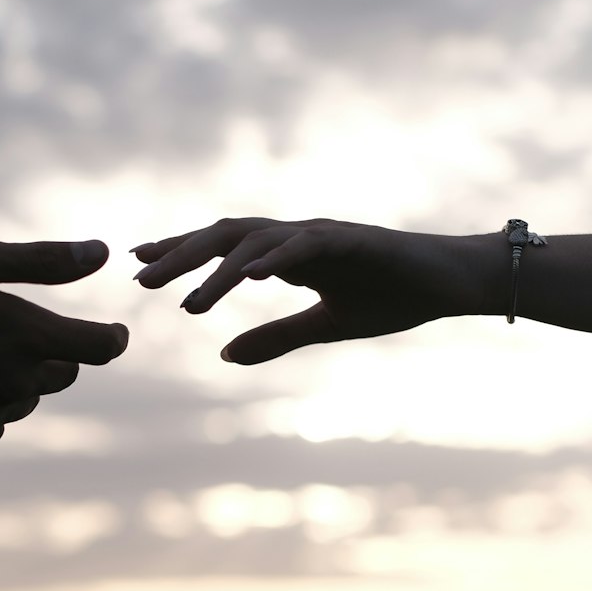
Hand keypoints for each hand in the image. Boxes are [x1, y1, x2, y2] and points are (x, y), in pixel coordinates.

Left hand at [133, 217, 469, 362]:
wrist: (451, 283)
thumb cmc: (392, 297)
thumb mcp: (324, 326)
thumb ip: (274, 338)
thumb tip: (221, 355)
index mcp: (287, 256)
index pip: (223, 248)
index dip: (182, 254)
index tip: (140, 268)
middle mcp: (297, 237)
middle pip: (227, 237)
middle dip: (182, 256)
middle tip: (142, 281)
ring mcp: (325, 235)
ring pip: (258, 243)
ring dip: (218, 269)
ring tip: (186, 299)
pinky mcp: (356, 239)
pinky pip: (309, 245)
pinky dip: (278, 258)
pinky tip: (252, 276)